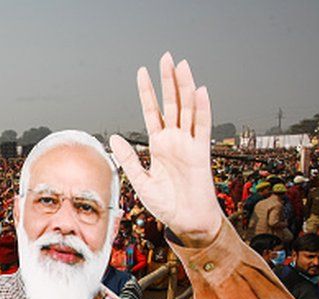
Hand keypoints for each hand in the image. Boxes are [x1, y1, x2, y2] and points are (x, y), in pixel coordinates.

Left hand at [109, 53, 220, 246]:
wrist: (186, 221)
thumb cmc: (166, 204)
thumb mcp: (141, 181)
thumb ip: (129, 159)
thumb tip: (115, 138)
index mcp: (159, 145)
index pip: (152, 112)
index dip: (147, 92)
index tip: (142, 72)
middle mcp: (175, 140)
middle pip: (171, 103)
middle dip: (167, 80)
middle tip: (166, 57)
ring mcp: (189, 144)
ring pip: (187, 109)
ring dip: (185, 87)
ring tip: (181, 65)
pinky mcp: (201, 153)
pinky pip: (203, 127)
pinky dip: (202, 108)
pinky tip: (200, 90)